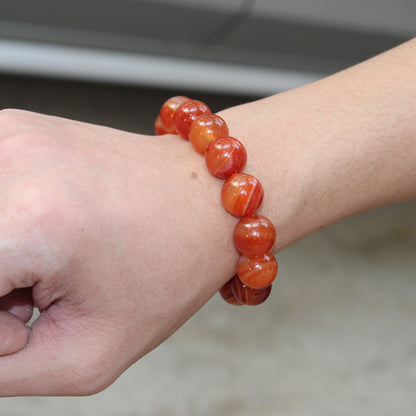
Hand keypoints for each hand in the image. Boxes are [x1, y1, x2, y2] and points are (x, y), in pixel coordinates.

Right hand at [0, 109, 236, 395]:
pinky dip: (2, 228)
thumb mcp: (87, 352)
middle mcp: (10, 159)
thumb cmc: (173, 265)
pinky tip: (44, 234)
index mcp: (28, 222)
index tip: (22, 323)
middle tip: (31, 300)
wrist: (210, 199)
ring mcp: (9, 136)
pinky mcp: (14, 130)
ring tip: (44, 266)